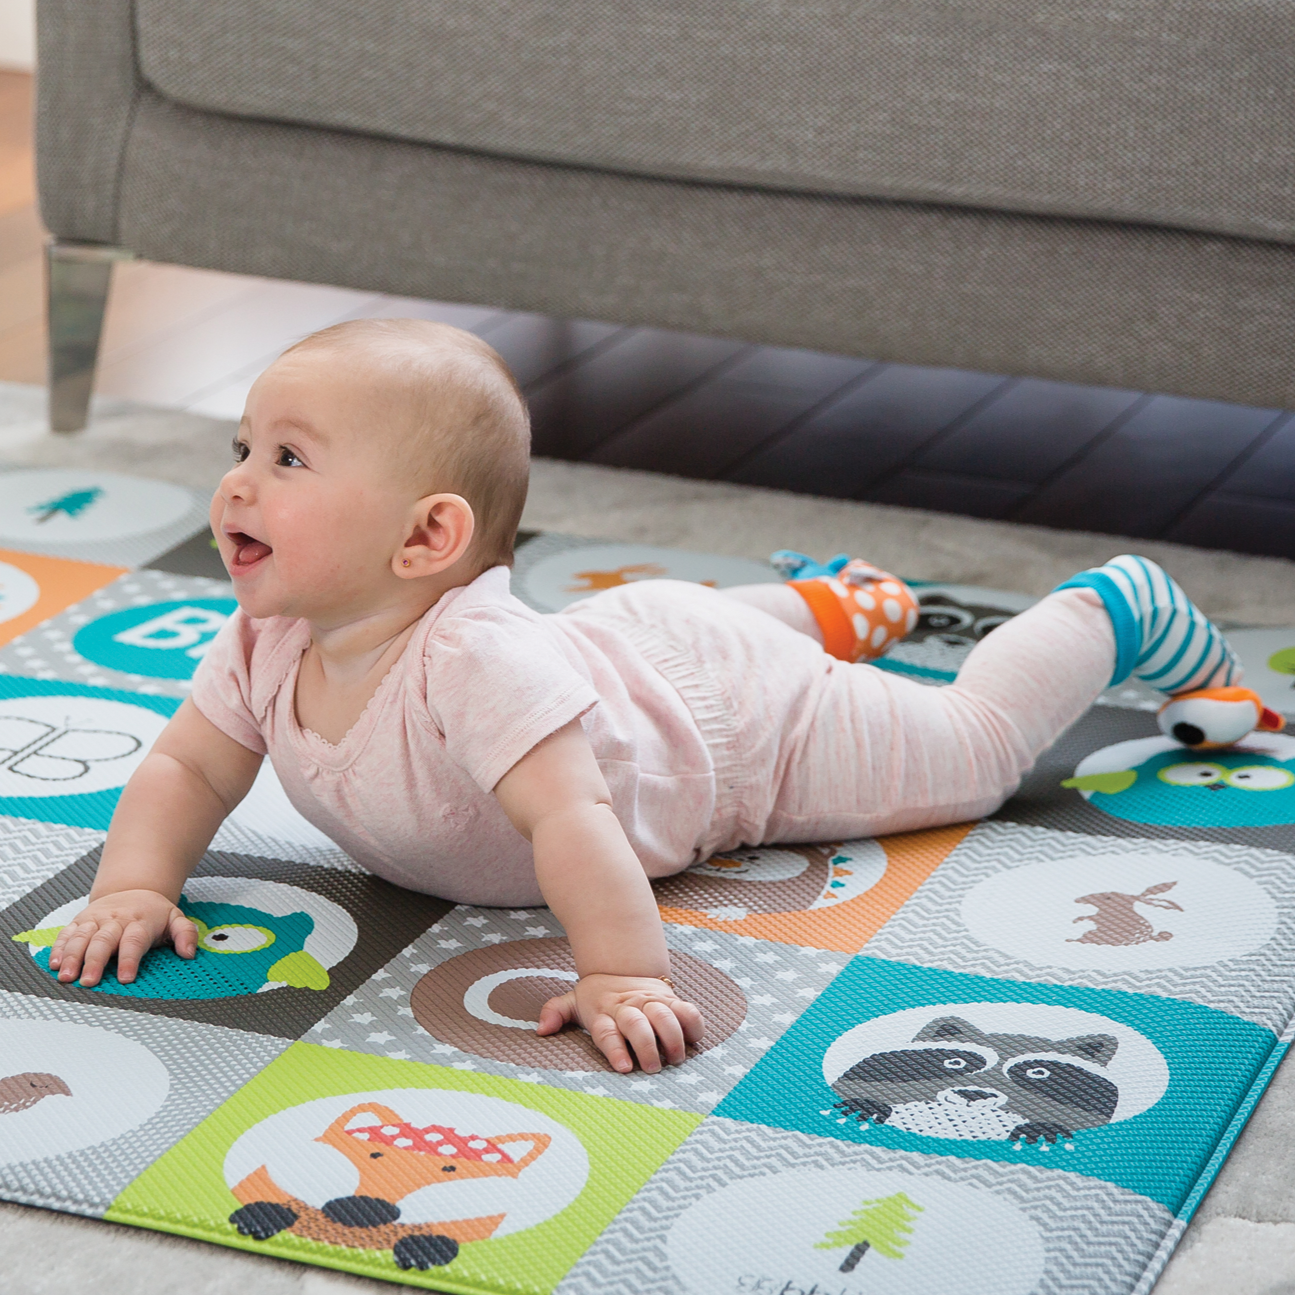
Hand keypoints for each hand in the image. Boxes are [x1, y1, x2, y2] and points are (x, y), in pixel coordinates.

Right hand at [48, 889, 196, 987]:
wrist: (134, 887)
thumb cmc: (154, 912)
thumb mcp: (176, 918)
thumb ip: (186, 934)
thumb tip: (189, 953)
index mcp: (140, 921)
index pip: (134, 941)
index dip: (129, 960)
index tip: (126, 978)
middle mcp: (116, 919)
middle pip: (103, 940)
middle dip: (94, 961)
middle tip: (89, 982)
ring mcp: (96, 919)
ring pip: (82, 936)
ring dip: (72, 957)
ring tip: (67, 977)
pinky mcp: (80, 920)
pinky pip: (67, 933)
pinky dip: (59, 947)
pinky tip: (55, 964)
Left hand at [537, 974, 705, 1073]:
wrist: (622, 965)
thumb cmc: (597, 997)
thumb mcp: (573, 1001)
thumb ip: (556, 1012)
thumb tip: (541, 1030)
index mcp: (603, 1012)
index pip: (607, 1032)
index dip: (616, 1049)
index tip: (625, 1068)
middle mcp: (628, 1007)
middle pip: (637, 1025)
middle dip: (647, 1047)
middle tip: (653, 1067)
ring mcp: (651, 1001)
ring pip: (664, 1015)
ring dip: (672, 1038)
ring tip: (674, 1058)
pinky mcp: (672, 1000)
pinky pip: (687, 1009)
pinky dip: (693, 1023)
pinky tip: (693, 1038)